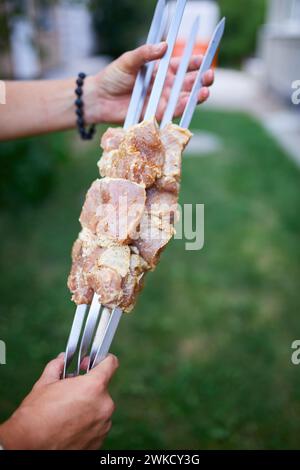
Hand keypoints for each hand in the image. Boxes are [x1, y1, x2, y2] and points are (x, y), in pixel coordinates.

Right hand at [0, 353, 117, 449]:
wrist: (29, 447)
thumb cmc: (36, 416)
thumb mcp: (45, 384)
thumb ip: (57, 367)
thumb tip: (61, 360)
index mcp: (94, 386)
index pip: (111, 363)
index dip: (102, 360)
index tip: (93, 363)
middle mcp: (104, 405)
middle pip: (102, 388)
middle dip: (88, 388)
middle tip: (71, 392)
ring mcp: (104, 425)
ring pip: (99, 408)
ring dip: (87, 407)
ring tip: (67, 412)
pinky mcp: (100, 440)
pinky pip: (97, 425)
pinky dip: (87, 423)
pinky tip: (70, 426)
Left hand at [84, 42, 213, 124]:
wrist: (99, 99)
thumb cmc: (113, 77)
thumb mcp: (129, 60)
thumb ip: (146, 53)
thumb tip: (165, 45)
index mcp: (161, 71)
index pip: (182, 66)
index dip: (194, 63)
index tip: (204, 60)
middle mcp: (165, 86)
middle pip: (188, 83)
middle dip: (201, 80)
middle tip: (209, 76)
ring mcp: (161, 101)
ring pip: (184, 99)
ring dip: (196, 96)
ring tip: (204, 91)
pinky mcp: (155, 114)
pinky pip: (171, 112)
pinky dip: (181, 107)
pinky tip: (189, 102)